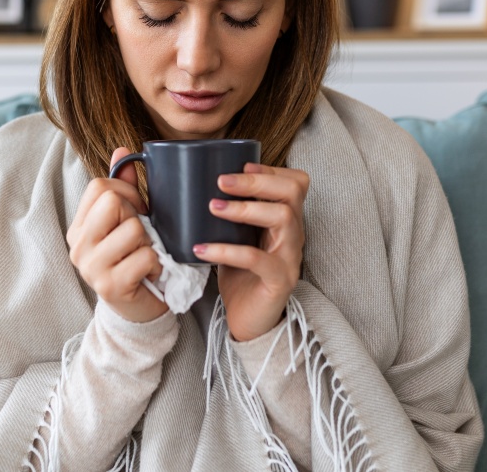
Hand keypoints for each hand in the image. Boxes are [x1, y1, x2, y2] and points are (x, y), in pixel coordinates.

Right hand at [66, 147, 169, 322]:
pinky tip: (150, 272)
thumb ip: (123, 188)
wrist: (137, 311)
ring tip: (145, 255)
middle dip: (136, 216)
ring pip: (133, 229)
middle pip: (113, 203)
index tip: (136, 210)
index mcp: (78, 227)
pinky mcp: (110, 286)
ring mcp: (91, 267)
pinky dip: (156, 263)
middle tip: (140, 236)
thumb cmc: (132, 260)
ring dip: (149, 242)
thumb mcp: (125, 223)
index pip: (99, 186)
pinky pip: (145, 256)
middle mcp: (78, 246)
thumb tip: (123, 149)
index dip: (126, 191)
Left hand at [193, 163, 308, 341]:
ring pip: (282, 218)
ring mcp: (290, 257)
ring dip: (244, 208)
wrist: (249, 320)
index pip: (295, 182)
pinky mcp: (279, 280)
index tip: (239, 165)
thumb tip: (190, 184)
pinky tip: (201, 249)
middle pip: (292, 192)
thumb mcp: (236, 236)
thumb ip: (228, 213)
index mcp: (286, 220)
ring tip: (212, 207)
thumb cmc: (240, 275)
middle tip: (222, 181)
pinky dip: (226, 250)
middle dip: (257, 180)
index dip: (270, 169)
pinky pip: (257, 259)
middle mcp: (294, 234)